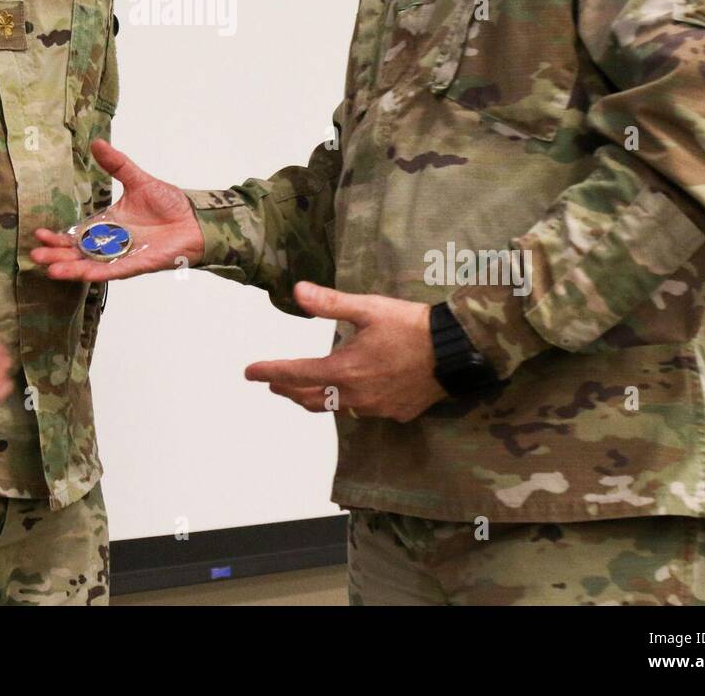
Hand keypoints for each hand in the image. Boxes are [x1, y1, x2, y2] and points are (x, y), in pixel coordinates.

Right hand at [33, 139, 204, 281]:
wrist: (197, 219)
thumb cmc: (170, 203)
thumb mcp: (138, 180)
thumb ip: (117, 165)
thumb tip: (97, 142)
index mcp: (108, 225)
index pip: (77, 235)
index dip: (58, 237)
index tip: (39, 234)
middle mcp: (111, 244)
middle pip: (78, 253)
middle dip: (57, 255)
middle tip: (36, 255)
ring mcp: (123, 256)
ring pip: (91, 266)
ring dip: (71, 268)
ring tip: (50, 269)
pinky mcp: (137, 264)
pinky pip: (114, 271)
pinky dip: (97, 273)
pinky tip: (80, 275)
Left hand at [246, 282, 444, 422]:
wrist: (455, 351)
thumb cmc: (411, 325)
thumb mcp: (368, 308)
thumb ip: (330, 303)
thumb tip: (297, 291)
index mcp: (344, 369)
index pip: (295, 374)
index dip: (270, 372)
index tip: (249, 372)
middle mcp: (355, 396)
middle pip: (310, 397)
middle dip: (287, 389)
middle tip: (271, 383)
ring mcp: (376, 409)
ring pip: (334, 407)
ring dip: (313, 397)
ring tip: (301, 390)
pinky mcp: (395, 413)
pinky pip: (362, 411)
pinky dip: (346, 402)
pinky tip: (348, 394)